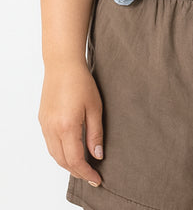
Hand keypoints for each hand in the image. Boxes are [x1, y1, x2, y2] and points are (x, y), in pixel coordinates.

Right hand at [39, 61, 103, 186]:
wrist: (62, 65)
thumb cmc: (81, 82)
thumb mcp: (95, 108)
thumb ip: (95, 134)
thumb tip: (97, 156)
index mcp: (67, 127)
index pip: (76, 160)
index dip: (86, 173)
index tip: (97, 179)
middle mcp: (52, 129)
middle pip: (63, 161)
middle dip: (78, 172)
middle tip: (92, 175)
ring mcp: (45, 125)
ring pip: (54, 154)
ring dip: (68, 164)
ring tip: (83, 166)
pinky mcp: (42, 120)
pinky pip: (50, 144)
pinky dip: (60, 153)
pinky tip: (70, 151)